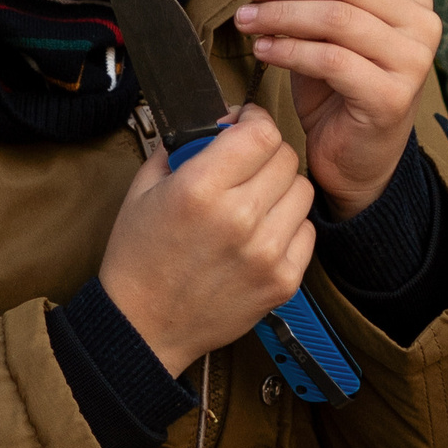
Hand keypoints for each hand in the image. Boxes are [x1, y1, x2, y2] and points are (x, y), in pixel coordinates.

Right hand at [99, 105, 316, 376]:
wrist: (144, 327)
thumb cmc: (139, 258)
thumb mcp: (144, 189)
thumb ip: (183, 147)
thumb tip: (221, 123)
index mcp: (200, 190)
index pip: (260, 132)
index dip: (255, 119)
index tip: (245, 124)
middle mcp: (239, 219)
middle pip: (285, 157)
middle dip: (265, 152)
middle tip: (245, 165)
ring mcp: (266, 253)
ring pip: (303, 191)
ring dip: (281, 188)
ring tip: (253, 200)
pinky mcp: (283, 281)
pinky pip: (307, 231)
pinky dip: (288, 225)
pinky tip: (261, 233)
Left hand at [235, 0, 441, 220]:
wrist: (355, 156)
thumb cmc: (337, 84)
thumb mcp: (310, 26)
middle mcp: (421, 24)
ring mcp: (413, 62)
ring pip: (339, 19)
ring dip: (283, 14)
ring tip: (248, 20)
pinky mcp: (392, 97)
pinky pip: (332, 60)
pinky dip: (290, 51)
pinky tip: (264, 50)